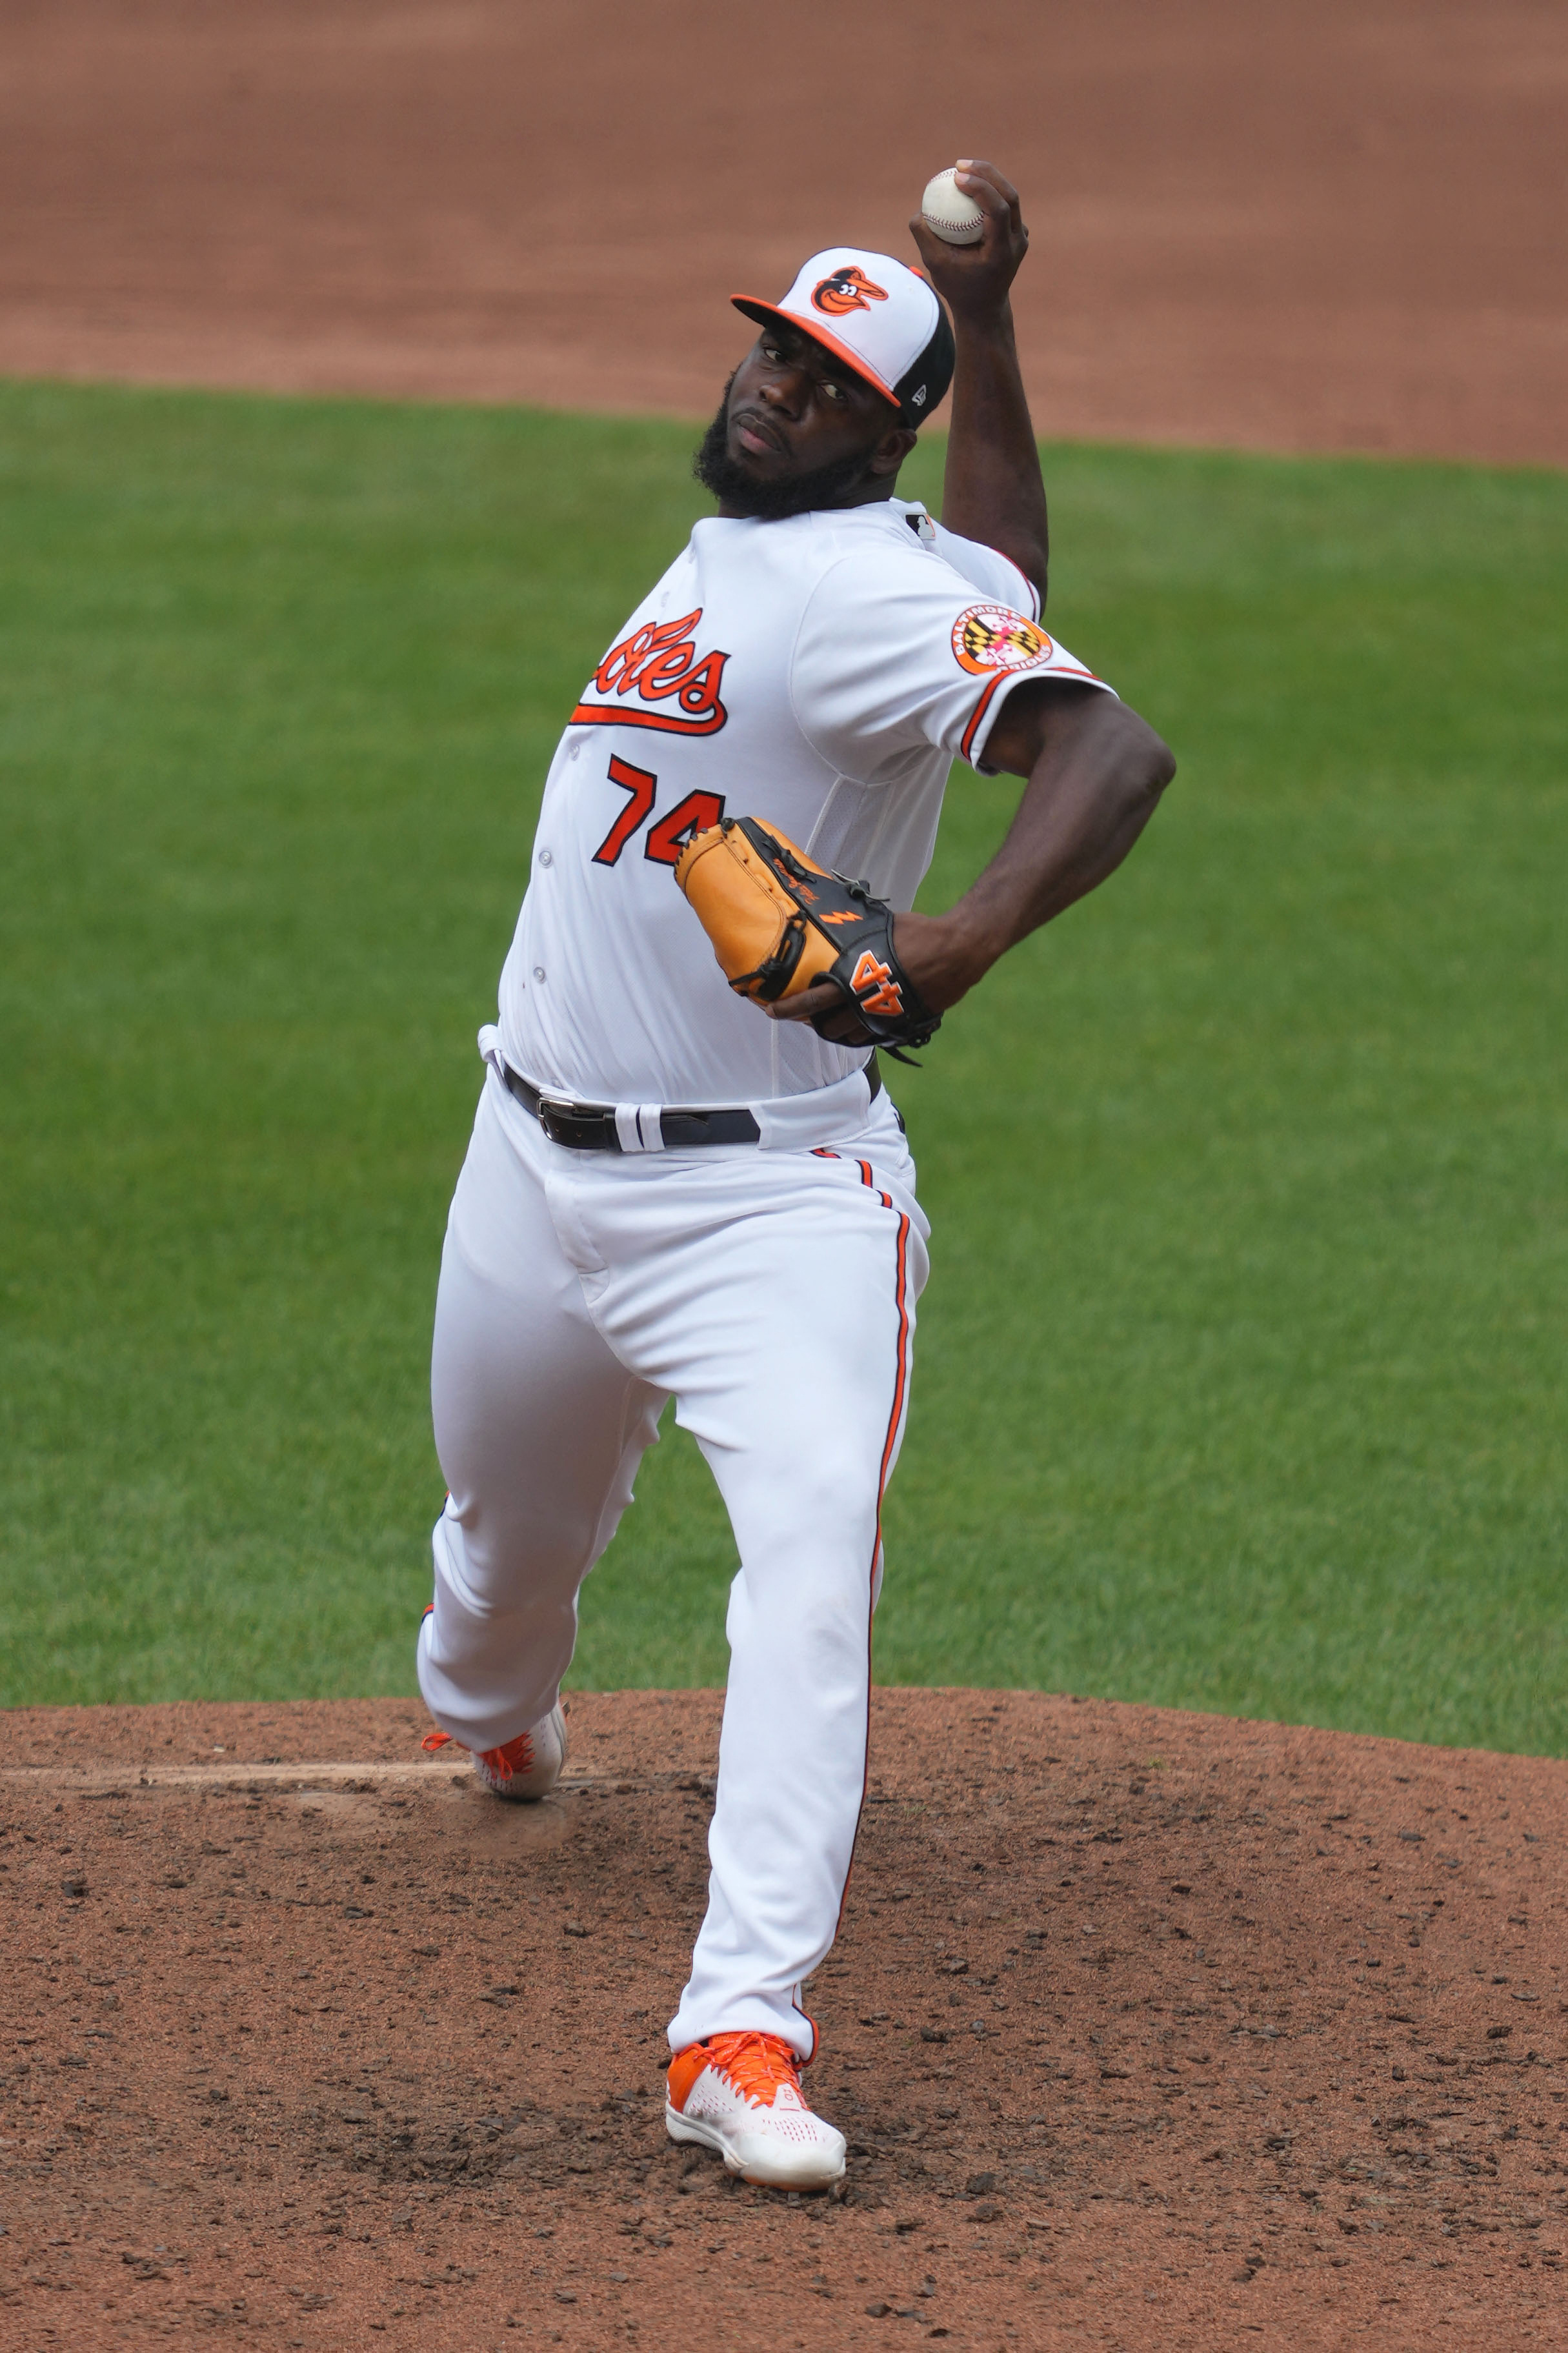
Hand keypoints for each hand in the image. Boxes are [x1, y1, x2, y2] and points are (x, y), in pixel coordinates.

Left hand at [765, 909, 987, 1043]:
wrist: (957, 951)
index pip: (812, 999)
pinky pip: (874, 1037)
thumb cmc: (919, 934)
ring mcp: (885, 1018)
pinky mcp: (903, 1024)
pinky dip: (862, 1034)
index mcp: (855, 978)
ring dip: (837, 1031)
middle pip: (827, 1025)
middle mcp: (866, 1003)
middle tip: (804, 1017)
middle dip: (813, 1023)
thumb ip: (856, 940)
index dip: (789, 1008)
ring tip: (830, 1023)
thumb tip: (839, 929)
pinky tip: (858, 1026)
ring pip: (850, 1036)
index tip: (773, 1010)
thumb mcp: (879, 930)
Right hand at [908, 161, 1028, 326]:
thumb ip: (925, 238)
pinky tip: (971, 185)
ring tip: (964, 168)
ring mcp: (1020, 237)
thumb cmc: (958, 289)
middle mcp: (1017, 242)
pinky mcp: (1017, 233)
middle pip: (1010, 195)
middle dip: (987, 173)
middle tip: (961, 164)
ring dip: (989, 178)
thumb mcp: (936, 266)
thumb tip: (919, 212)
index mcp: (1002, 251)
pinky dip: (989, 191)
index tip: (957, 176)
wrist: (984, 309)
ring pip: (1010, 197)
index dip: (980, 187)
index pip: (998, 209)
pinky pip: (1005, 205)